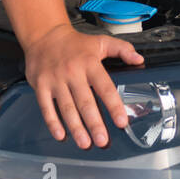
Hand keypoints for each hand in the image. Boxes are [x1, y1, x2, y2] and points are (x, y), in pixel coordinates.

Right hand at [24, 23, 144, 147]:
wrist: (44, 35)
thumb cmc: (75, 43)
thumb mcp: (101, 41)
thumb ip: (122, 49)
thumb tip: (139, 59)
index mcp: (89, 63)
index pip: (104, 87)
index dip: (114, 105)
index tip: (121, 121)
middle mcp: (72, 72)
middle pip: (85, 102)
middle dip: (94, 123)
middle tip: (102, 140)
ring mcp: (55, 80)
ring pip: (67, 108)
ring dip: (76, 127)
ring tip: (85, 143)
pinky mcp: (40, 86)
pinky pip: (46, 107)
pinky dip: (53, 123)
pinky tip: (61, 135)